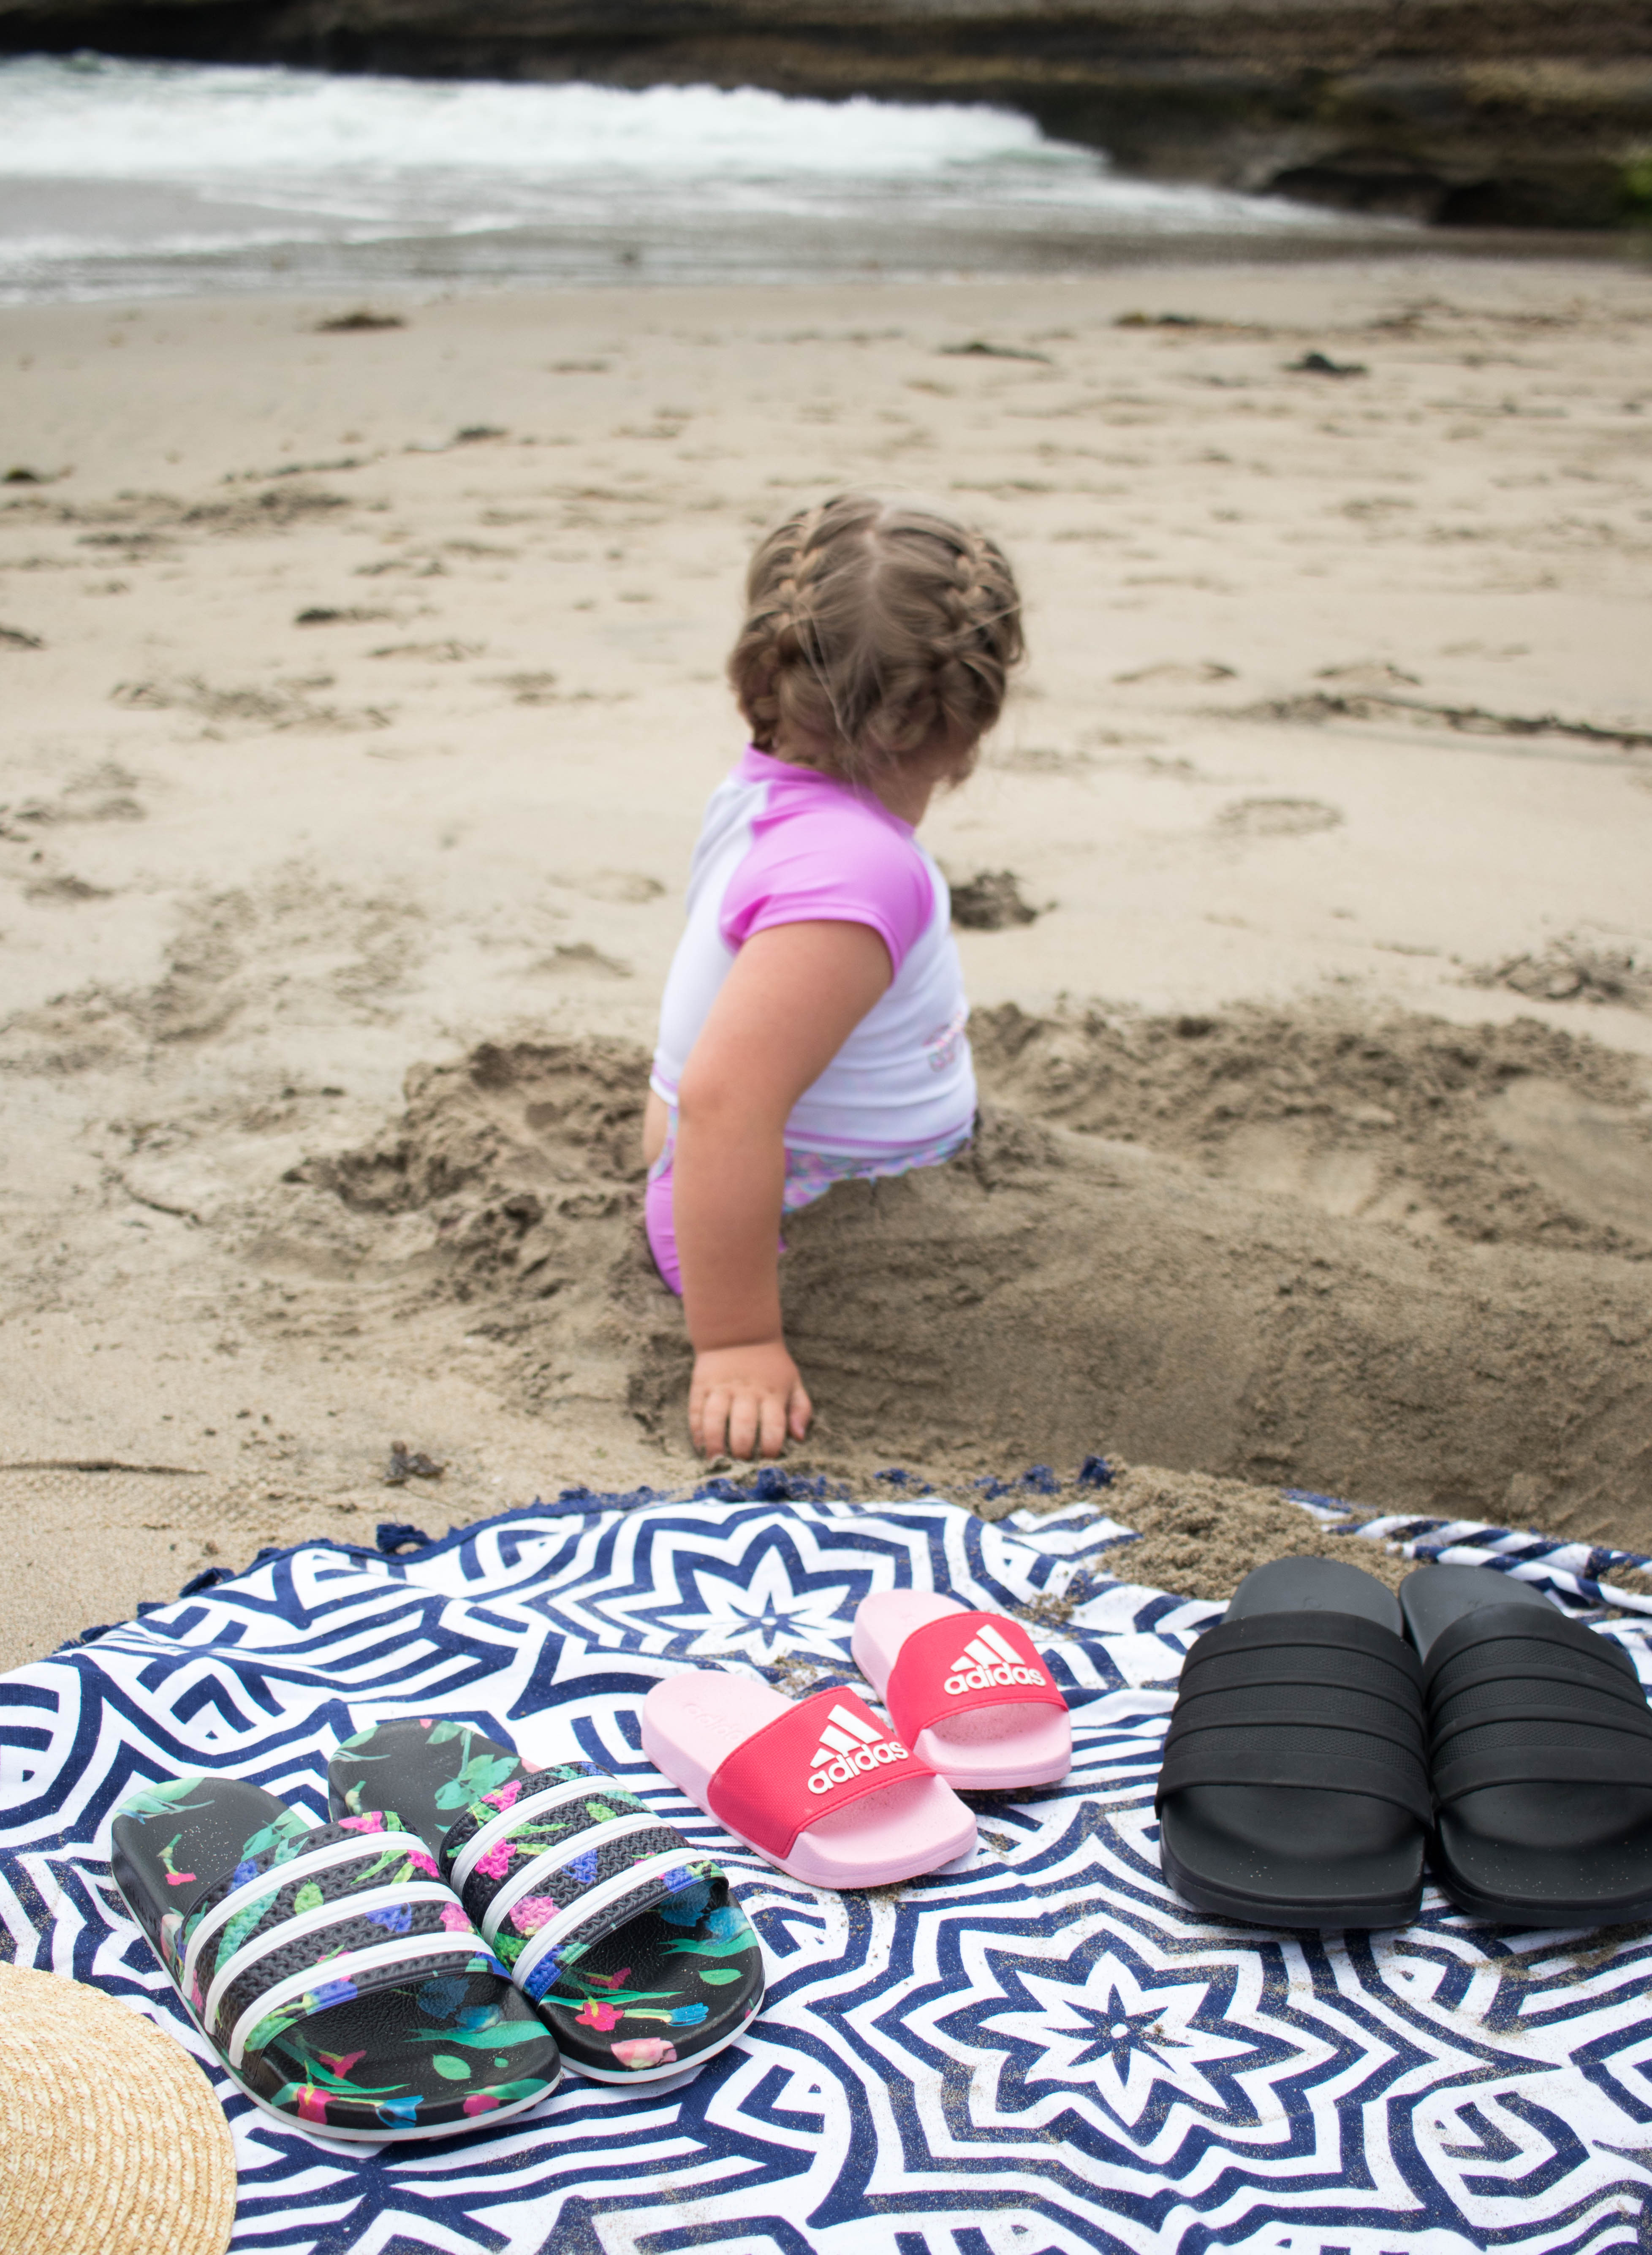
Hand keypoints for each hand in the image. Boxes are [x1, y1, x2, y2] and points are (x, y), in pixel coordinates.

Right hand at [690, 1340, 811, 1460]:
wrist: (739, 1334)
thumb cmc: (770, 1366)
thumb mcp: (793, 1382)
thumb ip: (801, 1409)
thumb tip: (799, 1437)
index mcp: (772, 1393)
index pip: (773, 1425)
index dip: (771, 1447)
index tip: (767, 1462)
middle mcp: (746, 1392)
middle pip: (743, 1424)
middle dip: (742, 1449)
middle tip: (741, 1465)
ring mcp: (722, 1388)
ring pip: (715, 1418)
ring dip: (715, 1443)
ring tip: (717, 1461)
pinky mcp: (702, 1386)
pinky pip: (696, 1411)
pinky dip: (697, 1431)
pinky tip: (701, 1446)